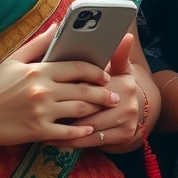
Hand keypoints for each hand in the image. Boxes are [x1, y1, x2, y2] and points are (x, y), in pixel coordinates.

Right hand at [0, 25, 114, 146]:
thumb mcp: (15, 59)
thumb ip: (40, 43)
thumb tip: (59, 25)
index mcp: (41, 71)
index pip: (78, 68)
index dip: (96, 71)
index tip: (106, 76)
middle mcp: (44, 91)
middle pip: (84, 90)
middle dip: (103, 93)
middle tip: (115, 96)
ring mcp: (41, 112)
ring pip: (79, 110)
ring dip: (96, 110)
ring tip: (106, 110)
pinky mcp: (36, 132)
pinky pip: (66, 132)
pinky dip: (80, 132)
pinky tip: (89, 130)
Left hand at [48, 33, 145, 151]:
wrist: (138, 112)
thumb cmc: (120, 87)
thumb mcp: (122, 69)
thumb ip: (118, 54)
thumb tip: (126, 35)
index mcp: (123, 81)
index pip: (91, 86)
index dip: (69, 90)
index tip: (48, 91)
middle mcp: (127, 100)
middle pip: (89, 107)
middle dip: (63, 111)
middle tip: (39, 112)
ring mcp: (127, 119)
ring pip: (88, 126)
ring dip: (63, 130)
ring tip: (41, 128)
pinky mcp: (123, 136)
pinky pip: (91, 141)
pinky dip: (71, 142)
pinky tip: (54, 140)